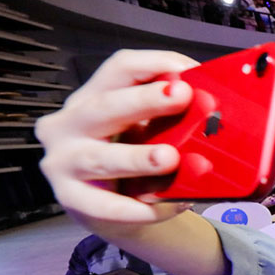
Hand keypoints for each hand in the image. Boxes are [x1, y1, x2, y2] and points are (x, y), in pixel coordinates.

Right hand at [36, 50, 199, 224]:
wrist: (110, 209)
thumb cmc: (130, 158)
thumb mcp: (145, 130)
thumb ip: (167, 117)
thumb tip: (210, 109)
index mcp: (92, 96)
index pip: (119, 68)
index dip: (155, 64)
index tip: (190, 72)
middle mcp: (70, 124)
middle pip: (106, 106)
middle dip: (145, 100)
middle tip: (182, 96)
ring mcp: (64, 163)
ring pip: (102, 158)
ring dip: (139, 157)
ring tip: (170, 158)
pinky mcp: (72, 199)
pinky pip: (107, 206)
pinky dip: (140, 208)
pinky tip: (170, 205)